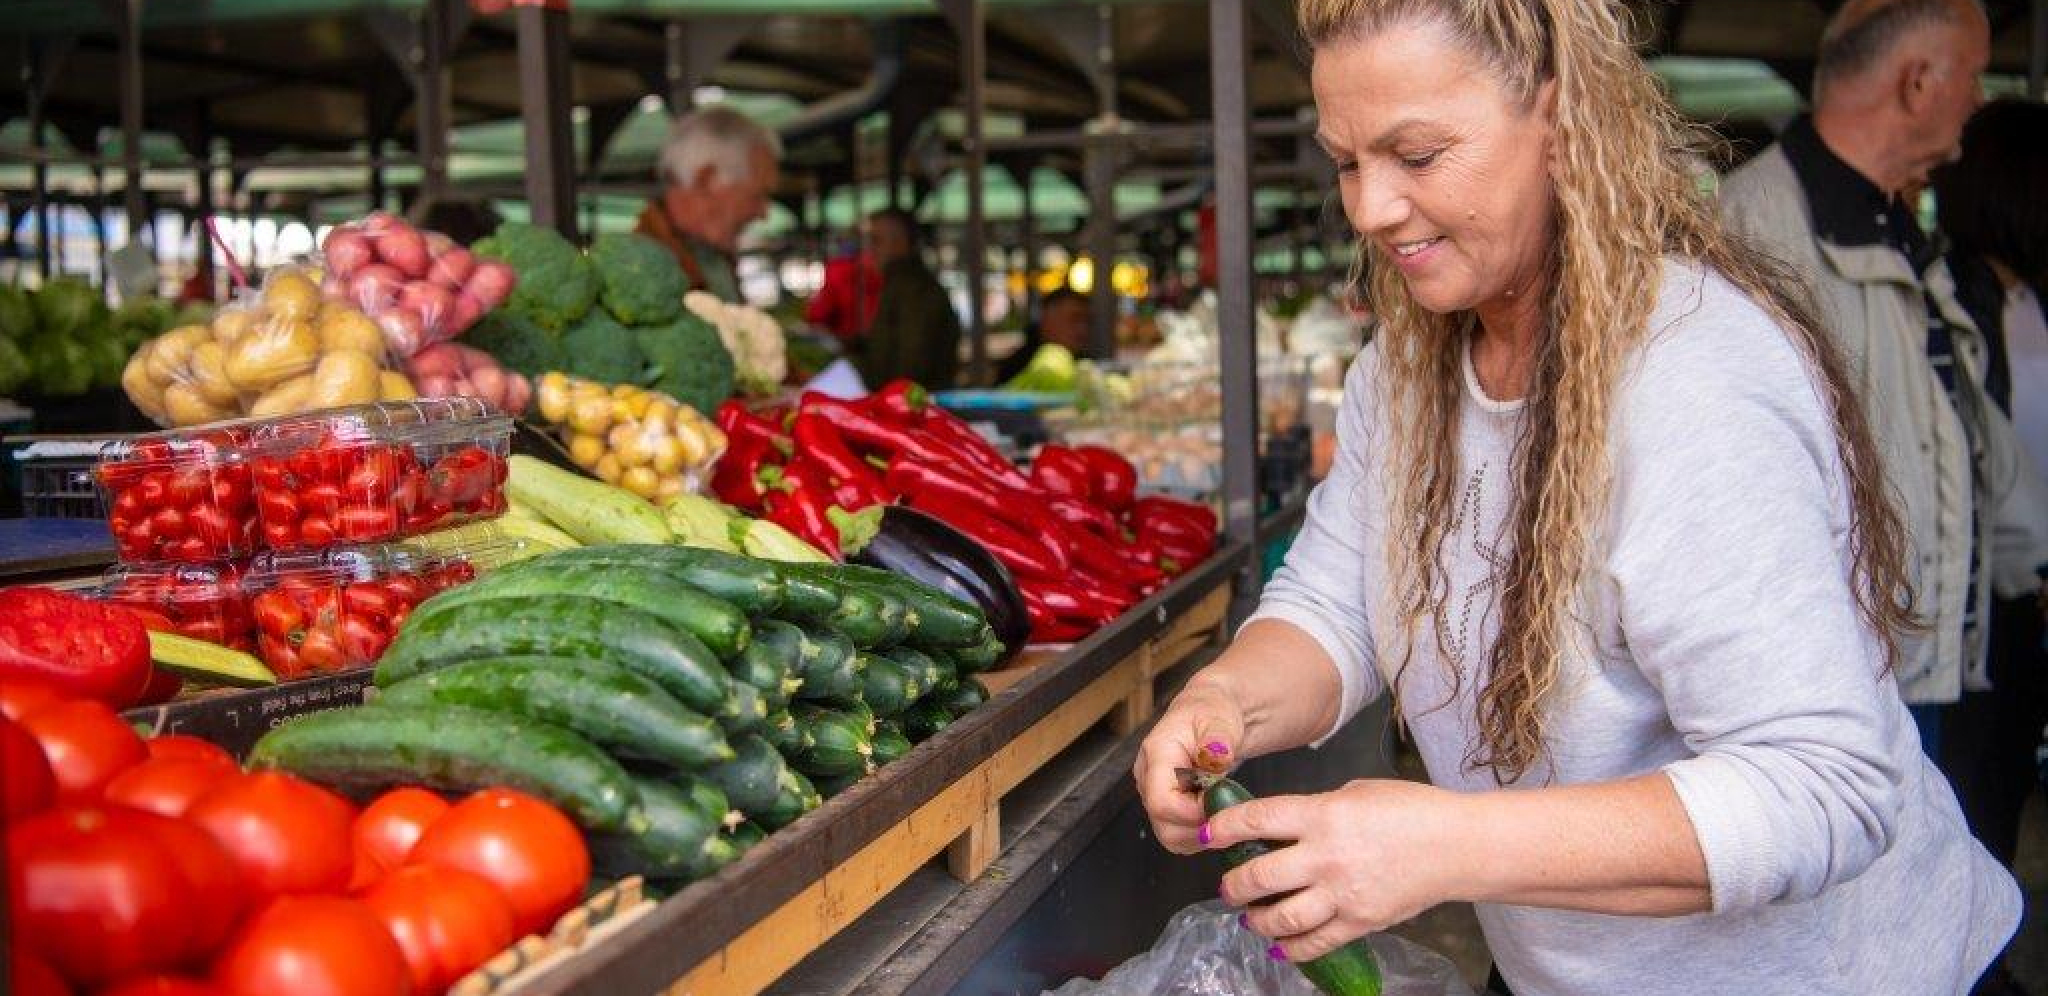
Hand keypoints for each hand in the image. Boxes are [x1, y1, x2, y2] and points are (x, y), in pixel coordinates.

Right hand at [1133, 680, 1246, 853]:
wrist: (1210, 713)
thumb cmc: (1212, 713)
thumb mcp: (1219, 719)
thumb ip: (1217, 740)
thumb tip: (1216, 757)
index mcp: (1156, 754)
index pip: (1161, 801)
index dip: (1192, 812)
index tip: (1218, 801)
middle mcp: (1148, 778)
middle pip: (1163, 825)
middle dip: (1199, 827)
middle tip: (1226, 808)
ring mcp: (1154, 795)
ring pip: (1170, 836)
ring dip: (1201, 834)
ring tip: (1223, 809)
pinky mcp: (1164, 808)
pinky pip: (1178, 836)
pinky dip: (1200, 835)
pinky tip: (1215, 814)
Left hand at [1206, 778, 1466, 960]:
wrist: (1458, 846)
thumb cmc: (1412, 810)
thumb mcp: (1356, 792)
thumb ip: (1316, 809)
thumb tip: (1283, 825)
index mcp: (1322, 814)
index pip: (1256, 820)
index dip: (1223, 829)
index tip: (1208, 835)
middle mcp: (1326, 856)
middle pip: (1258, 876)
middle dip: (1232, 885)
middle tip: (1227, 886)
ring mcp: (1342, 893)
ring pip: (1280, 918)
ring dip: (1255, 920)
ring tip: (1249, 917)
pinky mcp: (1360, 922)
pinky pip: (1314, 943)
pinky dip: (1290, 948)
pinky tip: (1278, 944)